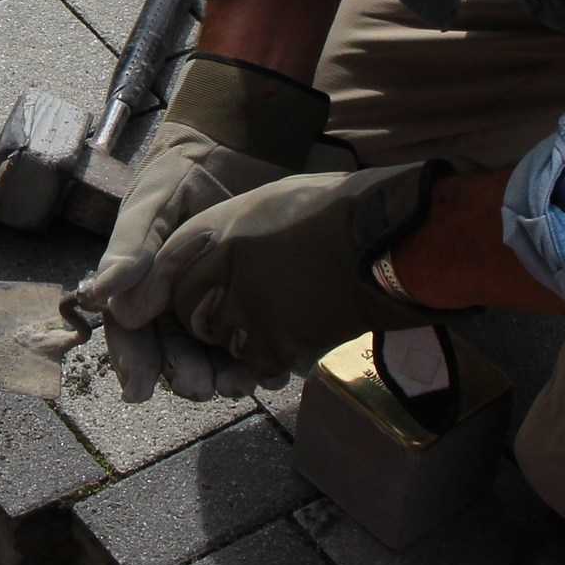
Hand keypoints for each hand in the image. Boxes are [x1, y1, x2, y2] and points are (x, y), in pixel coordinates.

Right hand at [81, 54, 331, 400]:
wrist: (241, 148)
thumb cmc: (186, 170)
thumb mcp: (155, 198)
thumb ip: (131, 245)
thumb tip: (100, 296)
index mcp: (139, 283)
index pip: (129, 333)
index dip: (132, 363)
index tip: (138, 392)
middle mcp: (172, 301)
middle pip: (172, 353)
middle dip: (185, 375)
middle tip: (203, 389)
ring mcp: (212, 302)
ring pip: (213, 353)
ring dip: (223, 374)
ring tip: (241, 384)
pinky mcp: (249, 299)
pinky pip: (253, 337)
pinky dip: (263, 357)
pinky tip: (278, 370)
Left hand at [151, 163, 445, 384]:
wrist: (393, 236)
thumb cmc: (342, 209)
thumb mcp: (273, 200)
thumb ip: (233, 230)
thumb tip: (215, 249)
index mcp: (223, 230)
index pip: (171, 269)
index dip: (175, 286)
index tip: (180, 298)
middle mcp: (228, 271)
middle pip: (191, 312)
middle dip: (205, 319)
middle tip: (234, 314)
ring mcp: (253, 310)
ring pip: (224, 341)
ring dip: (243, 340)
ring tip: (279, 320)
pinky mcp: (280, 343)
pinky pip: (259, 363)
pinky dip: (275, 359)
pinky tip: (299, 339)